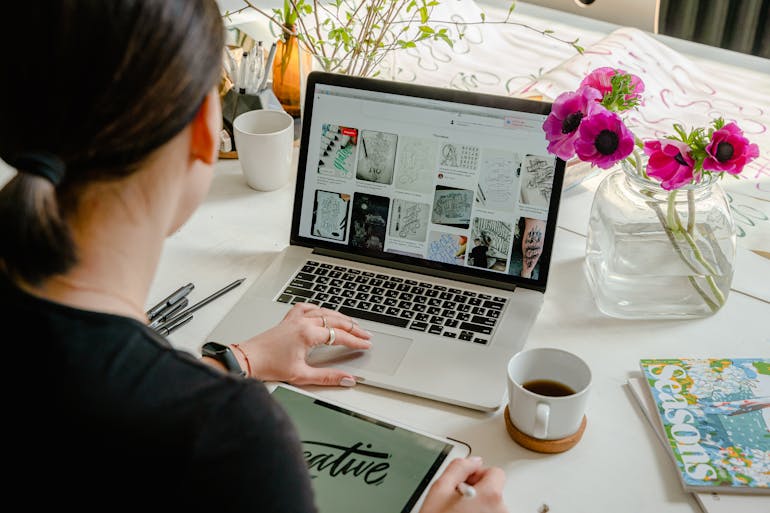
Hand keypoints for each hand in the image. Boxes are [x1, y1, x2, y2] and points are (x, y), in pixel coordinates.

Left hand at [234, 302, 371, 385]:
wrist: (248, 360)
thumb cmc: (269, 366)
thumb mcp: (302, 375)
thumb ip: (327, 377)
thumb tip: (346, 378)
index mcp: (308, 334)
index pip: (339, 336)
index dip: (356, 341)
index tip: (366, 344)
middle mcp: (302, 322)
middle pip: (335, 320)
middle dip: (353, 328)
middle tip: (366, 334)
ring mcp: (295, 319)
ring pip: (324, 311)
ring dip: (340, 317)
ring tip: (351, 323)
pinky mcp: (288, 320)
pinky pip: (307, 308)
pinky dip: (319, 308)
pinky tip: (323, 311)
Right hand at [419, 457, 507, 512]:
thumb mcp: (439, 489)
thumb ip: (458, 467)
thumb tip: (472, 460)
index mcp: (490, 495)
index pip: (496, 472)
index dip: (478, 474)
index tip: (466, 483)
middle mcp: (502, 511)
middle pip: (495, 491)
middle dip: (478, 493)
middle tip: (458, 503)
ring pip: (493, 508)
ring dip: (480, 509)